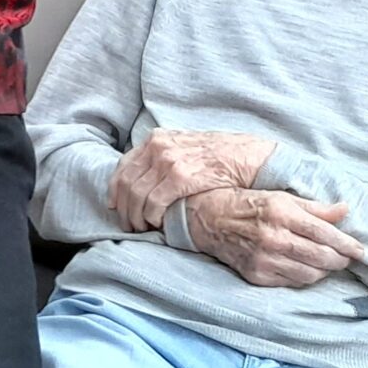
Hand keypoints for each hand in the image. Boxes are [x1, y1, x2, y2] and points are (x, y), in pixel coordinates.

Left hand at [108, 128, 275, 231]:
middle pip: (126, 182)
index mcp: (157, 139)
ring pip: (136, 194)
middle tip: (129, 225)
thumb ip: (165, 159)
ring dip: (135, 216)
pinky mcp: (181, 177)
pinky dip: (151, 215)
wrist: (252, 154)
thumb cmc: (222, 155)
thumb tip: (146, 181)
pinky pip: (154, 201)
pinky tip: (156, 223)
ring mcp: (168, 161)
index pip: (123, 167)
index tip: (116, 207)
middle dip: (123, 208)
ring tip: (140, 228)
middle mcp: (157, 147)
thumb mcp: (187, 148)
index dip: (116, 190)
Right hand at [183, 187, 362, 287]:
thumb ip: (315, 207)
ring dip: (324, 270)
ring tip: (326, 262)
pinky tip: (305, 267)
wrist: (208, 219)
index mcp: (281, 213)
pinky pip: (293, 282)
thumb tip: (345, 210)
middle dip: (341, 259)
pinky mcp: (257, 275)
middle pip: (322, 257)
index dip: (347, 244)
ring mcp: (264, 259)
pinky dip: (305, 277)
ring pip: (311, 274)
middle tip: (347, 257)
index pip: (326, 234)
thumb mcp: (281, 197)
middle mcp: (274, 238)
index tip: (360, 250)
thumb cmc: (248, 204)